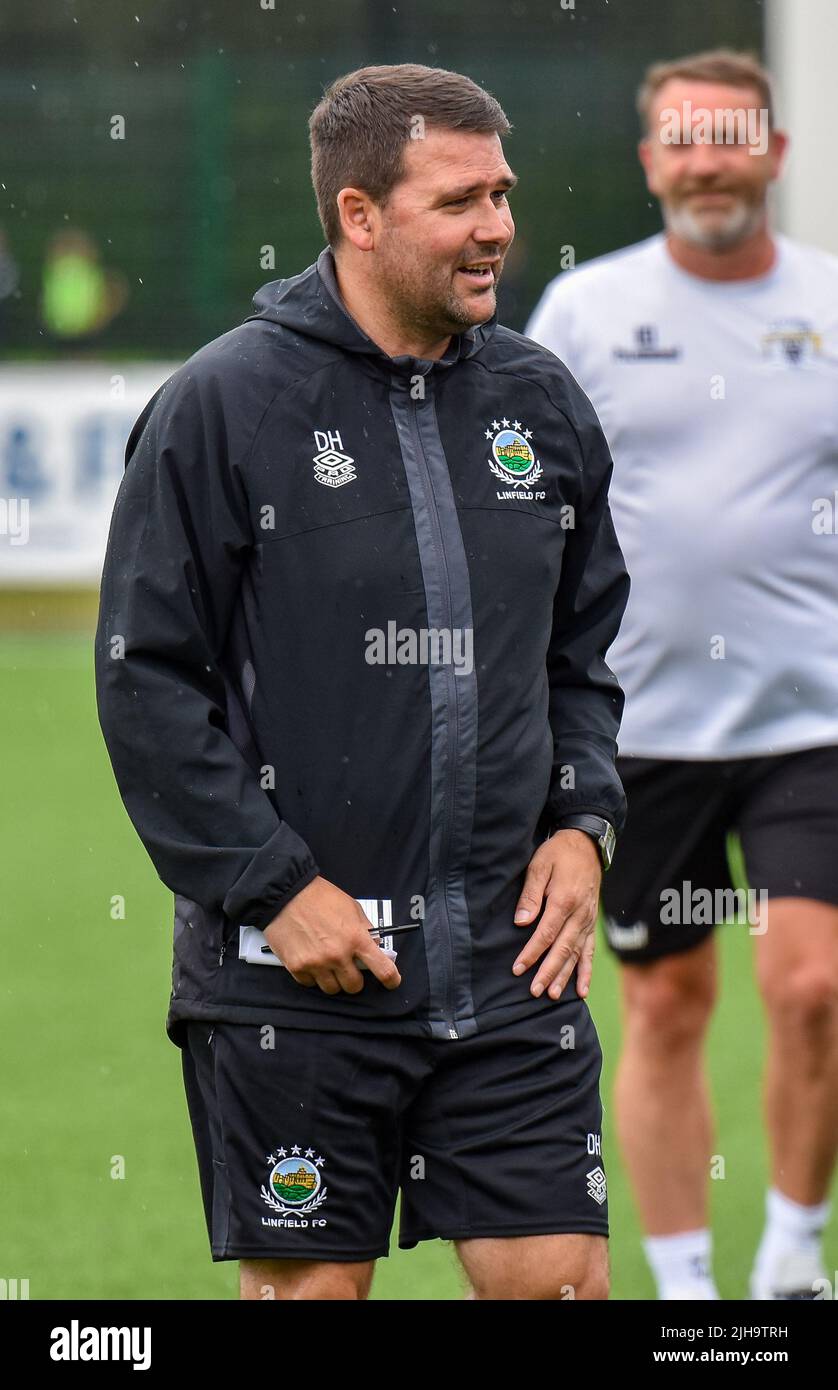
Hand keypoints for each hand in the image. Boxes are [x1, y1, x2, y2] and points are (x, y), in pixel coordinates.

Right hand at [262, 876, 401, 995]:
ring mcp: (317, 964)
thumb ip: (365, 929)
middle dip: (354, 978)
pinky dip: (313, 976)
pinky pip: (310, 984)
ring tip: (326, 962)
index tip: (391, 982)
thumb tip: (374, 946)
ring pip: (332, 989)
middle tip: (348, 967)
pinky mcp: (297, 967)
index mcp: (356, 938)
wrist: (287, 894)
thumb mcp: (352, 908)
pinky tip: (311, 959)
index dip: (391, 979)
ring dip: (333, 979)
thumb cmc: (319, 897)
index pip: (382, 969)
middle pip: (354, 986)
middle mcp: (338, 955)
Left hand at [511, 829, 601, 1000]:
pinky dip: (586, 971)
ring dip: (565, 976)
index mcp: (564, 900)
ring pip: (577, 953)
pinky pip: (590, 951)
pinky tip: (582, 990)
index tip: (518, 968)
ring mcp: (588, 920)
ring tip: (554, 995)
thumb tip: (521, 922)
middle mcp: (579, 914)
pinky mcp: (591, 923)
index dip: (532, 953)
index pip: (546, 934)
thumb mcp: (539, 865)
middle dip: (548, 972)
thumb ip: (530, 895)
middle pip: (563, 949)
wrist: (586, 845)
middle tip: (535, 991)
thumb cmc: (558, 854)